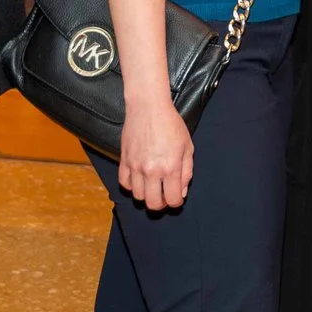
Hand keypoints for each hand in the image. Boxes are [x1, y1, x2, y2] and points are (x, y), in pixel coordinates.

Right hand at [119, 96, 193, 210]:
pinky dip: (132, 186)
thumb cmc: (171, 124)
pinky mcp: (123, 160)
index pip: (172, 199)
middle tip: (164, 196)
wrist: (148, 107)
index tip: (176, 197)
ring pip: (137, 196)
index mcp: (170, 167)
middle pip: (153, 203)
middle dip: (161, 204)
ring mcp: (135, 166)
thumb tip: (181, 192)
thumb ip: (186, 172)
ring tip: (152, 187)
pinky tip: (139, 180)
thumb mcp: (188, 147)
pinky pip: (124, 183)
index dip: (176, 202)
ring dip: (146, 196)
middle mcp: (152, 170)